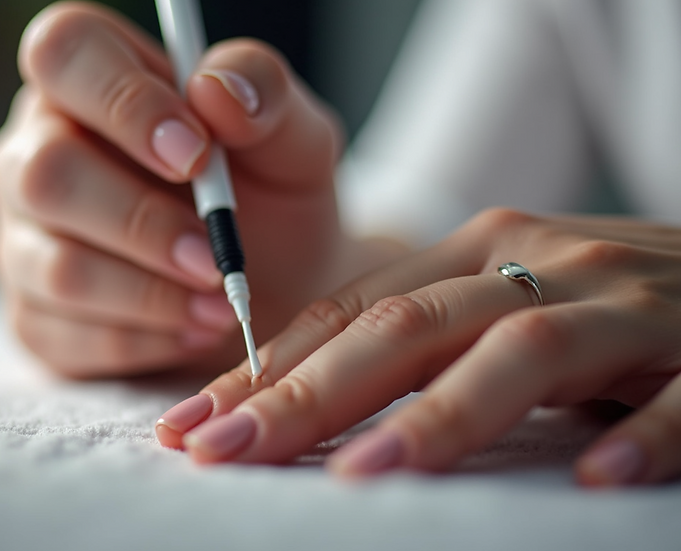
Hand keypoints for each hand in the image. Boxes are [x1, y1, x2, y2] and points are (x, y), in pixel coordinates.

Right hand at [0, 2, 387, 377]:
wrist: (276, 286)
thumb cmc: (270, 197)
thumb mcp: (293, 139)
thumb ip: (265, 97)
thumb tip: (215, 92)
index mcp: (89, 81)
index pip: (64, 52)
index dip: (123, 100)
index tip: (195, 153)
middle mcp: (33, 152)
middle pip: (45, 175)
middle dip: (141, 223)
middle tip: (214, 256)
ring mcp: (21, 238)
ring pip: (55, 267)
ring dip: (149, 293)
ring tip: (219, 302)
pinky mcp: (31, 315)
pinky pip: (66, 335)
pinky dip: (144, 341)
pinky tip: (192, 328)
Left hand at [157, 209, 680, 486]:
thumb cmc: (601, 307)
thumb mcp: (500, 303)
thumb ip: (421, 340)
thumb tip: (302, 405)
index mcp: (478, 250)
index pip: (350, 309)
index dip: (264, 366)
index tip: (190, 423)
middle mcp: (538, 261)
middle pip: (406, 325)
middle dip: (308, 394)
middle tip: (226, 451)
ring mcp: (622, 301)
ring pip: (517, 351)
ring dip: (436, 417)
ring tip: (360, 479)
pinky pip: (675, 396)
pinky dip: (639, 436)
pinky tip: (592, 481)